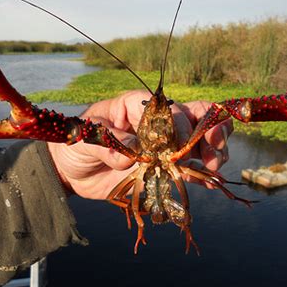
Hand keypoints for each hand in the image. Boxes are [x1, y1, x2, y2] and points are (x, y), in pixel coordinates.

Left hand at [48, 90, 232, 198]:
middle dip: (210, 131)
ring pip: (200, 139)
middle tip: (213, 153)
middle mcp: (157, 121)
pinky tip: (211, 181)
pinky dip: (203, 173)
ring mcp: (164, 145)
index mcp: (137, 105)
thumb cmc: (75, 144)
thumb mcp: (83, 137)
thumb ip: (105, 143)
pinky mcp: (164, 167)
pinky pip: (190, 167)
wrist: (73, 170)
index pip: (166, 109)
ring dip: (213, 151)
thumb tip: (130, 156)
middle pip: (194, 116)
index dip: (176, 127)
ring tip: (213, 168)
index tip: (172, 150)